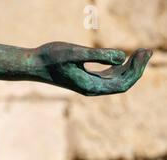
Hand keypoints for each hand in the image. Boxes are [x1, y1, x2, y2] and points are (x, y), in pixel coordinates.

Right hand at [37, 42, 151, 95]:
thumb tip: (122, 58)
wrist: (34, 64)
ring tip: (141, 52)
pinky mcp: (85, 78)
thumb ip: (99, 55)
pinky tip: (123, 58)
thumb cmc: (52, 57)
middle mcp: (91, 89)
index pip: (122, 84)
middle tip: (147, 50)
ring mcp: (88, 85)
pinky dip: (119, 68)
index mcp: (90, 86)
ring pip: (116, 81)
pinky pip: (108, 77)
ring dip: (130, 68)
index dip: (136, 70)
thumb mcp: (76, 53)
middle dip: (136, 68)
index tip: (143, 52)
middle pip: (122, 84)